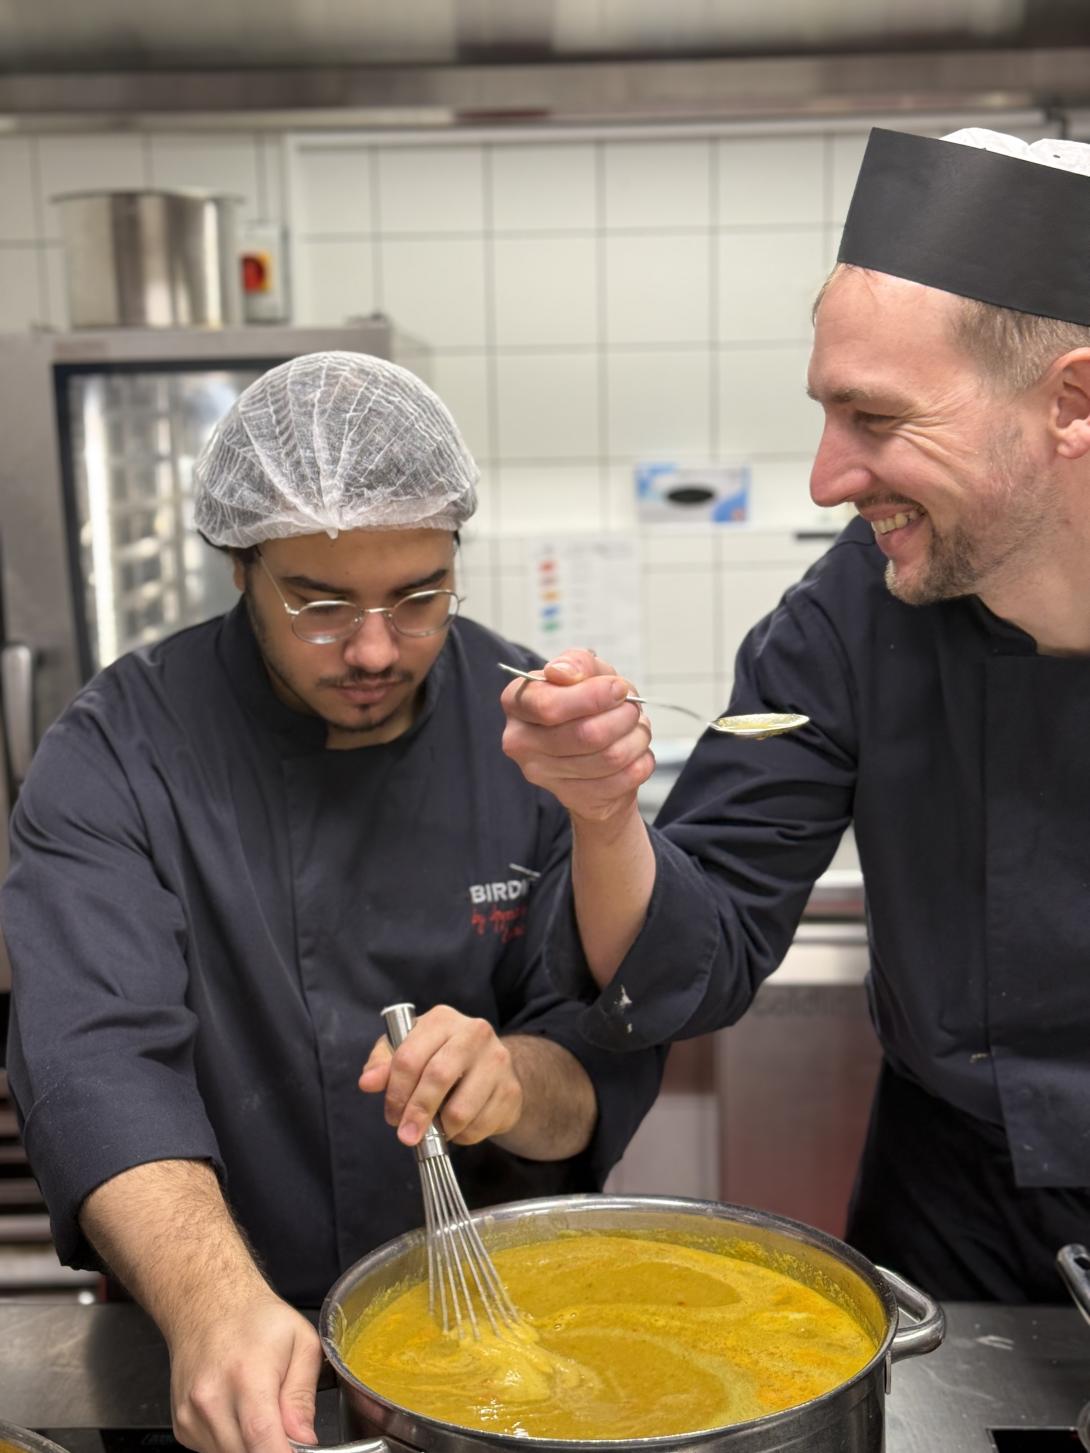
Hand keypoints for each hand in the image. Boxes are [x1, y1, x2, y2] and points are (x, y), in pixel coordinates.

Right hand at [168, 1288, 321, 1452]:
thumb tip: (305, 1441)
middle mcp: (212, 1400)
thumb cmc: (256, 1319)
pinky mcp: (182, 1427)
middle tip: (286, 1426)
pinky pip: (215, 1452)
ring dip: (252, 1446)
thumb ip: (303, 1395)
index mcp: (247, 1376)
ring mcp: (192, 1416)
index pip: (262, 1439)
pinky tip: (238, 1411)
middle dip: (273, 1449)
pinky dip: (233, 1442)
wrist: (208, 1304)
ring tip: (260, 1409)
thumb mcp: (301, 1342)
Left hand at [358, 1005, 521, 1148]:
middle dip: (416, 1113)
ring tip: (436, 1129)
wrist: (492, 1067)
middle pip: (437, 1078)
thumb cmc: (441, 1057)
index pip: (409, 1057)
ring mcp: (497, 1060)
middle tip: (406, 1136)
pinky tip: (459, 1126)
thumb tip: (367, 1082)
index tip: (391, 1114)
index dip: (395, 1092)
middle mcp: (473, 1033)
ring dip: (441, 1129)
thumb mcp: (409, 1051)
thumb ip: (384, 1064)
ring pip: (460, 1109)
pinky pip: (479, 1125)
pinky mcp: (511, 1090)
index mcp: (442, 1019)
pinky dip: (462, 1135)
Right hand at [500, 649, 654, 824]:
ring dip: (635, 739)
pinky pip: (622, 780)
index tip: (618, 688)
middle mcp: (520, 741)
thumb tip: (561, 672)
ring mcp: (543, 774)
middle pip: (584, 734)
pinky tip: (635, 753)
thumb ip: (577, 663)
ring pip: (608, 758)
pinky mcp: (571, 797)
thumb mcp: (588, 672)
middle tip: (632, 710)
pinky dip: (640, 762)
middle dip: (622, 717)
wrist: (596, 749)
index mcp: (516, 702)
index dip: (593, 696)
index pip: (549, 705)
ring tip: (635, 729)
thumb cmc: (589, 705)